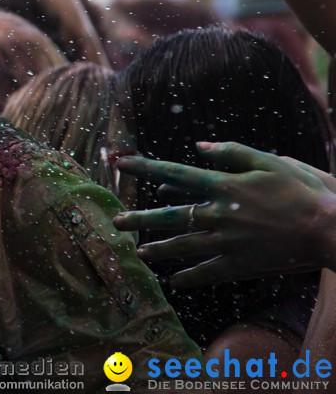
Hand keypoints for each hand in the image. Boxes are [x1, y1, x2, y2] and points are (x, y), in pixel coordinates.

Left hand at [113, 141, 335, 286]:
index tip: (120, 163)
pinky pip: (208, 272)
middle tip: (116, 221)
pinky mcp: (241, 264)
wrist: (329, 229)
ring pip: (183, 246)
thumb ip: (233, 153)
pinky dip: (190, 277)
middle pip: (169, 216)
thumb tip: (200, 148)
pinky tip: (175, 281)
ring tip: (138, 251)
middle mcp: (219, 214)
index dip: (144, 167)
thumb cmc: (304, 191)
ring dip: (158, 249)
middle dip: (139, 218)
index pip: (174, 173)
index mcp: (223, 185)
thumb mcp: (271, 161)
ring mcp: (227, 241)